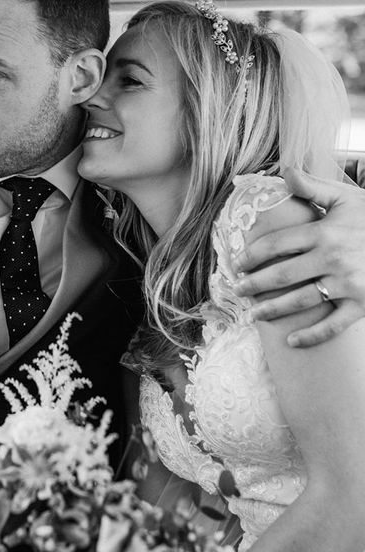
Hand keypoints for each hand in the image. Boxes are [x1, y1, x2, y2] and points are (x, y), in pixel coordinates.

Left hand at [231, 168, 364, 346]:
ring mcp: (348, 283)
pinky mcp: (363, 304)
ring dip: (271, 311)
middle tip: (237, 290)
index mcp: (325, 232)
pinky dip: (311, 337)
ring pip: (299, 301)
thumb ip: (314, 187)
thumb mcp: (349, 199)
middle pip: (280, 275)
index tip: (237, 264)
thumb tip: (285, 171)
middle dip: (254, 285)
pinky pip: (332, 326)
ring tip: (253, 316)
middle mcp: (332, 258)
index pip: (276, 245)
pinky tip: (290, 342)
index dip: (251, 255)